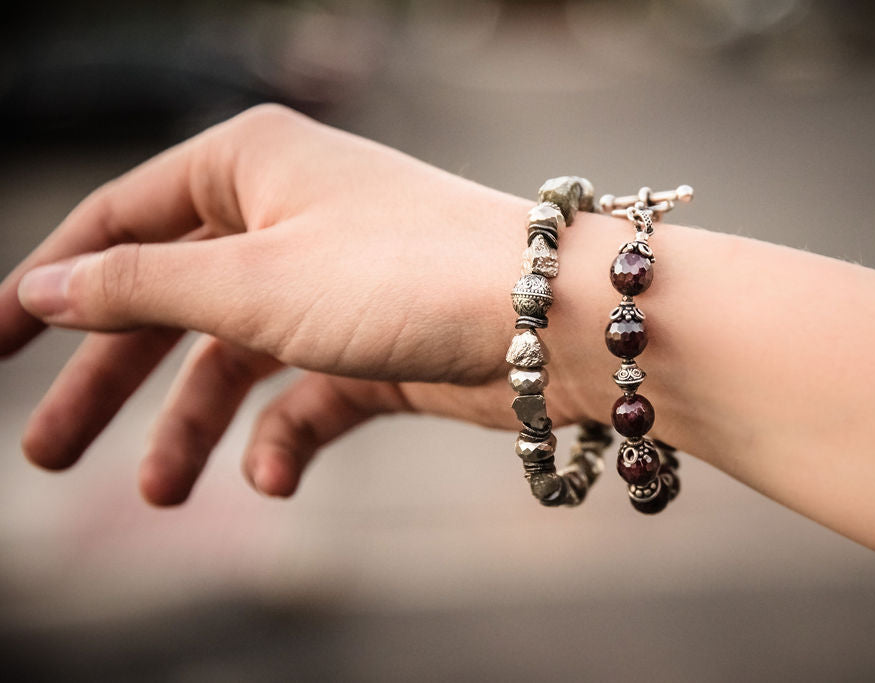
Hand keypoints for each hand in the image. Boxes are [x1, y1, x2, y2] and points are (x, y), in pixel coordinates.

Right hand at [0, 104, 579, 504]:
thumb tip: (44, 286)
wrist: (552, 321)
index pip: (121, 222)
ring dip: (195, 426)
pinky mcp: (374, 346)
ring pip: (237, 359)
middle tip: (49, 452)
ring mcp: (333, 286)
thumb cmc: (402, 274)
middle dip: (111, 379)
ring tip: (158, 492)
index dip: (50, 284)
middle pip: (171, 303)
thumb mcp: (249, 282)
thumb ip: (140, 286)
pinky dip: (285, 437)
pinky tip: (273, 479)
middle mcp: (289, 218)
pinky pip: (307, 396)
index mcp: (249, 169)